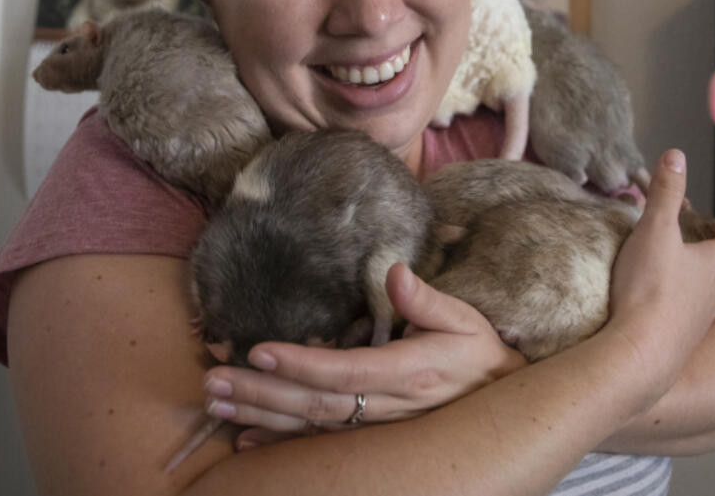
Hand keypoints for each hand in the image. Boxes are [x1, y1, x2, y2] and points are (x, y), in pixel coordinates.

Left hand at [202, 263, 525, 449]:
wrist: (500, 401)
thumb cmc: (478, 353)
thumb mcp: (463, 319)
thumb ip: (426, 300)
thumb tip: (395, 272)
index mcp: (407, 373)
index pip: (342, 372)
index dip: (298, 364)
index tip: (258, 351)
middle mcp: (386, 406)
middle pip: (313, 404)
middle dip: (259, 393)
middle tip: (213, 381)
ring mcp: (375, 426)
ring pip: (308, 425)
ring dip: (258, 414)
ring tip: (215, 402)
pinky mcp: (369, 433)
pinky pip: (318, 442)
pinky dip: (279, 441)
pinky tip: (244, 439)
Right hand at [602, 149, 714, 401]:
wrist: (640, 354)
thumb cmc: (651, 288)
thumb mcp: (654, 233)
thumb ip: (665, 194)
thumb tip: (677, 153)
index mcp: (710, 266)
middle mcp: (710, 295)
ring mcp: (695, 323)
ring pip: (709, 302)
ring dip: (708, 293)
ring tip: (703, 290)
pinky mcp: (675, 345)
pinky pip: (684, 323)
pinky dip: (680, 314)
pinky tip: (669, 317)